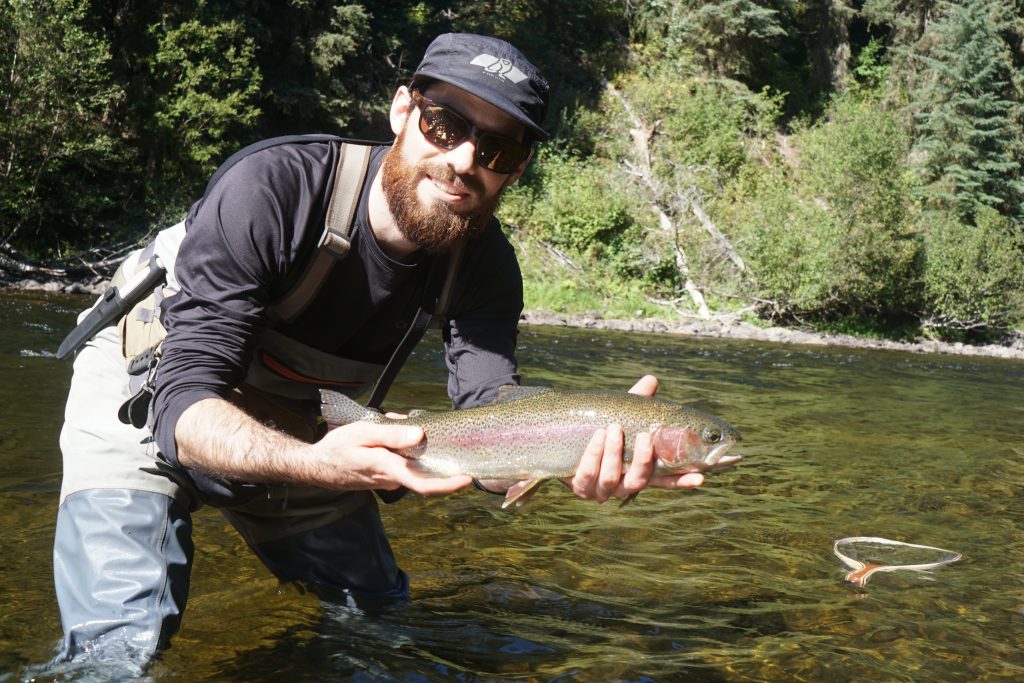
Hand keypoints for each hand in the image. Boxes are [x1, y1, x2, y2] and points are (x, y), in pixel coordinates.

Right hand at [313, 421, 471, 495]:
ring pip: (414, 467)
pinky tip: (392, 433)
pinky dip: (405, 450)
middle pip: (425, 473)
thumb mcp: (362, 433)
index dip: (448, 484)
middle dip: (433, 452)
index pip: (424, 484)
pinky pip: (404, 466)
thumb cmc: (337, 448)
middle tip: (425, 427)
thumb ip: (391, 435)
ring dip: (415, 448)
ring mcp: (389, 481)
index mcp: (388, 470)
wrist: (316, 466)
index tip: (467, 478)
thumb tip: (421, 434)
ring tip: (395, 424)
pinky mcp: (386, 478)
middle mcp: (392, 480)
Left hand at [566, 374, 703, 502]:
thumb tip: (652, 380)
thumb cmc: (599, 425)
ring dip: (613, 454)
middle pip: (639, 481)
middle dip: (642, 460)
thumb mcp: (619, 412)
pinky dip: (592, 456)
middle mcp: (623, 484)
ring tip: (612, 428)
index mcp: (639, 469)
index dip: (684, 481)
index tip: (701, 477)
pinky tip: (595, 437)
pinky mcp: (581, 488)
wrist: (562, 438)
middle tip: (644, 436)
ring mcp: (601, 489)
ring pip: (611, 479)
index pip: (666, 480)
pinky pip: (587, 476)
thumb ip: (636, 400)